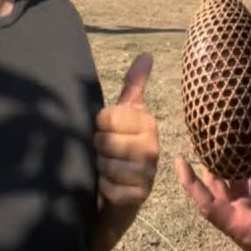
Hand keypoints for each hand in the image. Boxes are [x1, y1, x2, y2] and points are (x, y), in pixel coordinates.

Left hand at [95, 53, 159, 211]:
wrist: (117, 195)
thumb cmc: (117, 148)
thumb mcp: (123, 115)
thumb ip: (133, 85)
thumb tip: (147, 54)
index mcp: (146, 122)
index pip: (107, 117)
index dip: (98, 126)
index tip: (103, 131)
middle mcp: (152, 145)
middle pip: (104, 141)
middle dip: (97, 150)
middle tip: (104, 154)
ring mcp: (149, 171)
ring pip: (107, 165)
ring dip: (99, 171)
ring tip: (106, 171)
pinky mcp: (140, 195)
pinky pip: (111, 188)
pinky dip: (104, 189)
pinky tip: (108, 188)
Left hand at [177, 147, 250, 250]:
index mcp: (238, 224)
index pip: (207, 203)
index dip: (191, 182)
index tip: (180, 160)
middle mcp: (240, 218)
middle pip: (218, 190)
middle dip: (210, 166)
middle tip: (206, 140)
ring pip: (236, 188)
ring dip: (233, 168)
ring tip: (231, 142)